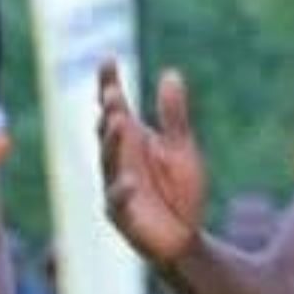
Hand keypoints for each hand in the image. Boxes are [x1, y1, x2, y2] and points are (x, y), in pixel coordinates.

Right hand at [97, 59, 207, 265]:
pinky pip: (118, 202)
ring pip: (109, 162)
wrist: (185, 235)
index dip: (109, 84)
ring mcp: (117, 186)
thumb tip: (170, 74)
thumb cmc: (179, 189)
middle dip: (110, 113)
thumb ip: (173, 115)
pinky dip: (123, 191)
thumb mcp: (181, 147)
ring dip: (112, 143)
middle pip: (109, 131)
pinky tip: (131, 181)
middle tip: (114, 93)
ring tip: (119, 122)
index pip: (116, 108)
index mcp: (132, 140)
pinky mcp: (123, 215)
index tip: (108, 58)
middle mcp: (119, 160)